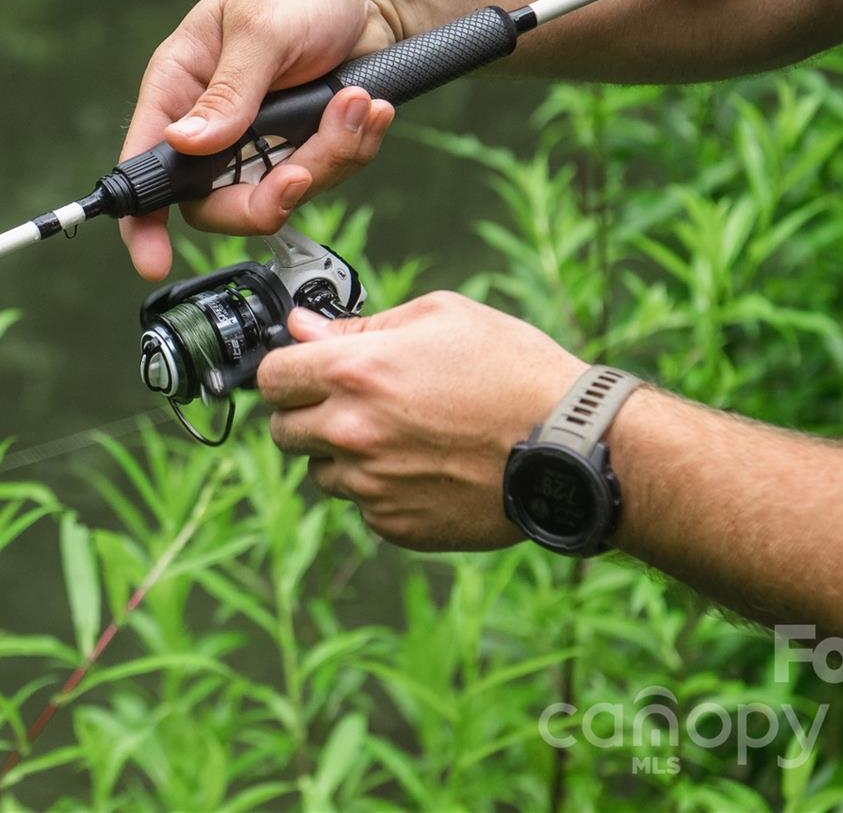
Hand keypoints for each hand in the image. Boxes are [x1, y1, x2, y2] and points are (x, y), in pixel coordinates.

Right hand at [117, 0, 406, 278]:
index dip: (143, 215)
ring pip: (280, 193)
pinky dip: (351, 148)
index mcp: (182, 83)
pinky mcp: (306, 144)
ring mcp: (263, 137)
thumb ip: (227, 93)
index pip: (146, 158)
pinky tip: (366, 110)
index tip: (151, 256)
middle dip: (266, 196)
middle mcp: (215, 118)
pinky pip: (324, 176)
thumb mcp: (261, 31)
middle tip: (301, 175)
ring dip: (325, 157)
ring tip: (355, 106)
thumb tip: (185, 144)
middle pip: (216, 200)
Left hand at [258, 292, 585, 550]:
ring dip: (344, 456)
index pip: (271, 377)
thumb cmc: (513, 370)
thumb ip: (359, 326)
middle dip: (307, 414)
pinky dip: (380, 490)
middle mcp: (351, 432)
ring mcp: (371, 485)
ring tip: (402, 437)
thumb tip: (302, 329)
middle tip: (353, 405)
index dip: (288, 370)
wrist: (571, 445)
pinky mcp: (395, 525)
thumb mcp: (439, 317)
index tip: (306, 371)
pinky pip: (362, 506)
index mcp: (354, 373)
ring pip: (321, 473)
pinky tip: (424, 468)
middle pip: (283, 431)